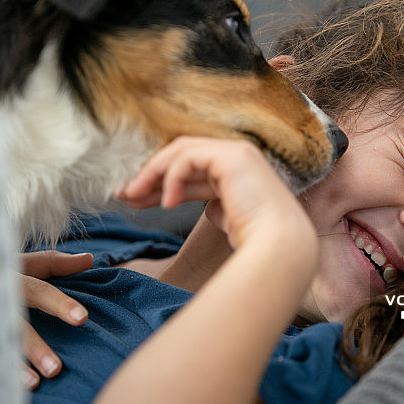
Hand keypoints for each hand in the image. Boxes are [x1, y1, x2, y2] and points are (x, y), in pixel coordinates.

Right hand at [18, 250, 93, 389]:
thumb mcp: (22, 263)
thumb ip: (53, 264)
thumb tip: (89, 260)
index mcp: (10, 278)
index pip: (38, 290)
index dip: (59, 304)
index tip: (82, 319)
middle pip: (14, 324)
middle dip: (33, 346)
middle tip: (56, 368)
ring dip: (13, 366)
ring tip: (34, 384)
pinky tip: (2, 389)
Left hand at [79, 137, 317, 403]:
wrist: (280, 251)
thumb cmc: (257, 247)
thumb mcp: (221, 220)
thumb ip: (206, 205)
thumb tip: (175, 200)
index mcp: (236, 173)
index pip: (189, 169)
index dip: (159, 182)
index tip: (134, 199)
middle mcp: (238, 157)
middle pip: (182, 155)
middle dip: (150, 174)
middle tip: (123, 194)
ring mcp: (237, 154)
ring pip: (182, 152)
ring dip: (152, 174)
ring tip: (132, 197)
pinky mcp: (233, 157)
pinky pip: (189, 159)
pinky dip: (172, 179)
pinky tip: (167, 204)